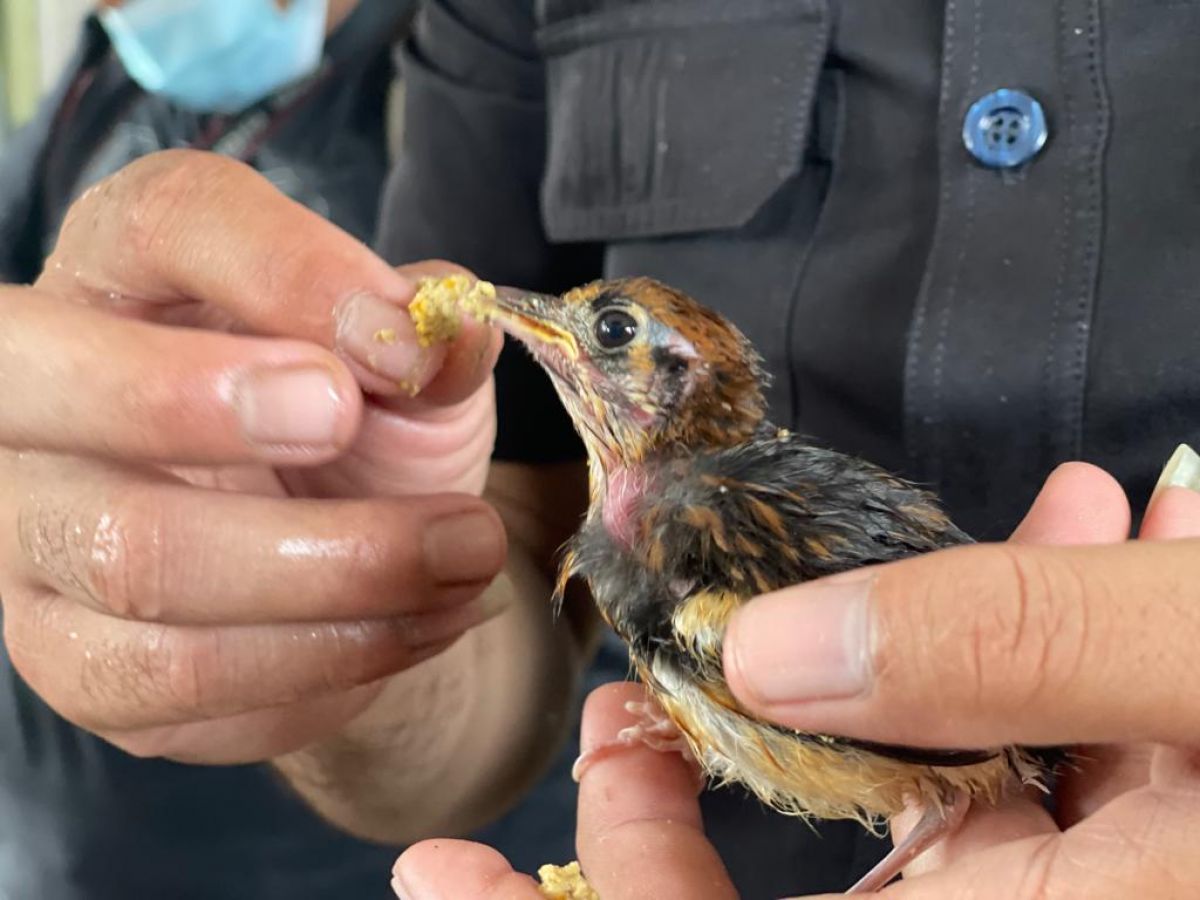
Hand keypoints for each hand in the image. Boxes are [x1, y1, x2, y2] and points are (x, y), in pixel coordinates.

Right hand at [0, 149, 504, 763]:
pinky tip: (418, 624)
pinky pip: (175, 679)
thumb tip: (451, 333)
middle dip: (210, 405)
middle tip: (349, 427)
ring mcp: (37, 531)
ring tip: (465, 556)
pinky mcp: (72, 658)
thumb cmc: (364, 431)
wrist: (351, 563)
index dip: (287, 269)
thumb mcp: (415, 366)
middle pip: (40, 376)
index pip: (166, 219)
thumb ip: (432, 336)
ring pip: (132, 557)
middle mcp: (44, 393)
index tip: (408, 344)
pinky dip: (325, 659)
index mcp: (135, 269)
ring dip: (335, 566)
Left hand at [392, 461, 1199, 896]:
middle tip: (606, 722)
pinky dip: (985, 687)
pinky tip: (1022, 562)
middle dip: (671, 823)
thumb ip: (1013, 651)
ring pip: (892, 838)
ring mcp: (1068, 895)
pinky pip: (999, 790)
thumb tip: (783, 640)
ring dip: (841, 714)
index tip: (446, 876)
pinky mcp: (1110, 855)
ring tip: (794, 607)